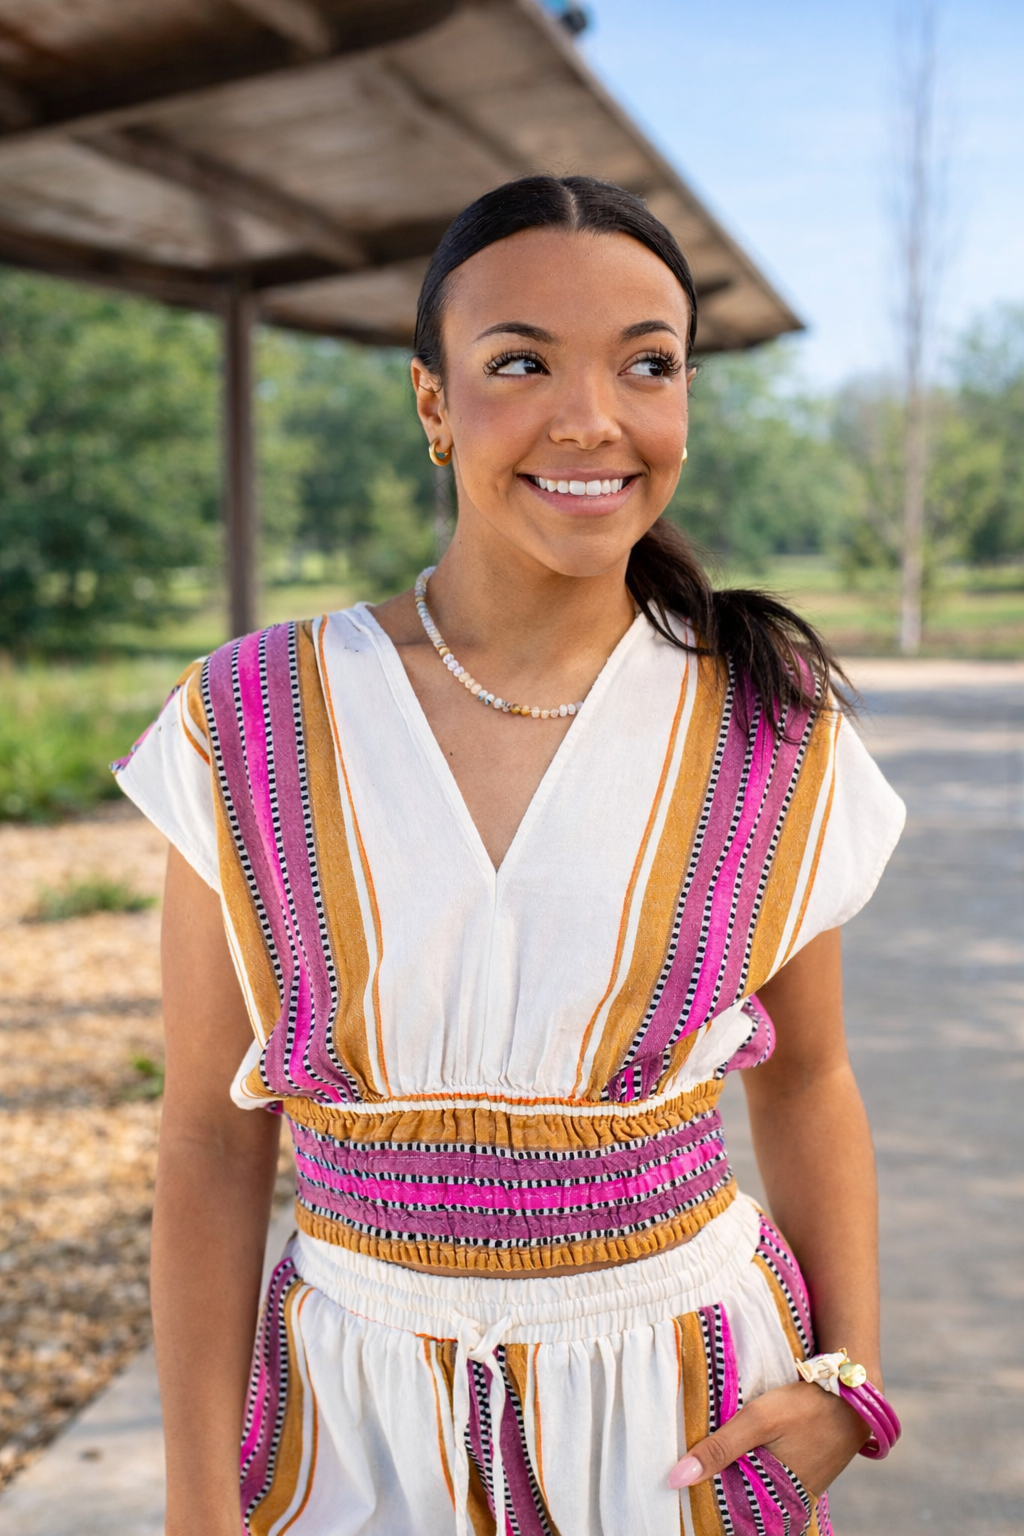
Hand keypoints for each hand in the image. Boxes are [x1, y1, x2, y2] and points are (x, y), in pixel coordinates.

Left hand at [667, 1379, 867, 1497]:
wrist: (852, 1395)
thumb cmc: (806, 1406)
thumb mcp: (758, 1420)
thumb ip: (719, 1449)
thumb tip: (675, 1478)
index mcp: (777, 1499)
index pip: (729, 1513)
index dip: (704, 1502)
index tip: (678, 1491)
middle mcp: (788, 1502)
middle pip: (741, 1501)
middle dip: (716, 1490)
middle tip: (686, 1475)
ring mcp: (798, 1490)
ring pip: (754, 1489)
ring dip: (733, 1477)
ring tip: (704, 1462)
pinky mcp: (803, 1475)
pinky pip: (769, 1478)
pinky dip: (751, 1468)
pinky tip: (736, 1454)